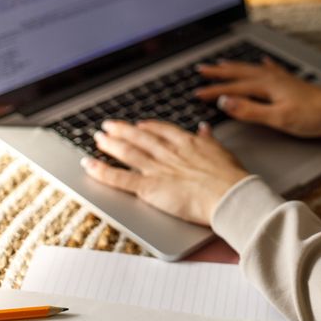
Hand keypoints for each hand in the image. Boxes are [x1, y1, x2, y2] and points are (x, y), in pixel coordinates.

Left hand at [81, 119, 249, 225]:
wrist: (229, 195)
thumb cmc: (231, 178)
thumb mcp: (222, 151)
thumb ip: (210, 140)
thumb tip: (205, 129)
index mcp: (187, 142)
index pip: (161, 131)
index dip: (147, 128)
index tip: (138, 126)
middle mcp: (168, 152)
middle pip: (139, 139)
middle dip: (122, 131)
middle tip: (108, 126)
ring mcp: (157, 168)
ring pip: (127, 153)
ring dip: (110, 144)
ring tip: (98, 138)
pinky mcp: (149, 187)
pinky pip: (120, 178)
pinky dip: (102, 171)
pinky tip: (89, 164)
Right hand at [193, 57, 320, 139]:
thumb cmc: (311, 117)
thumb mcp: (277, 118)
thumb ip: (250, 110)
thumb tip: (225, 102)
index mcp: (266, 86)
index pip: (233, 87)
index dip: (213, 90)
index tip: (196, 92)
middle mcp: (272, 78)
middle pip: (240, 72)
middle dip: (219, 72)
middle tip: (201, 69)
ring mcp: (282, 79)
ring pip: (253, 69)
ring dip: (236, 67)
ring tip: (223, 63)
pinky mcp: (292, 83)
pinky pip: (272, 69)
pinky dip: (263, 65)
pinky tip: (263, 61)